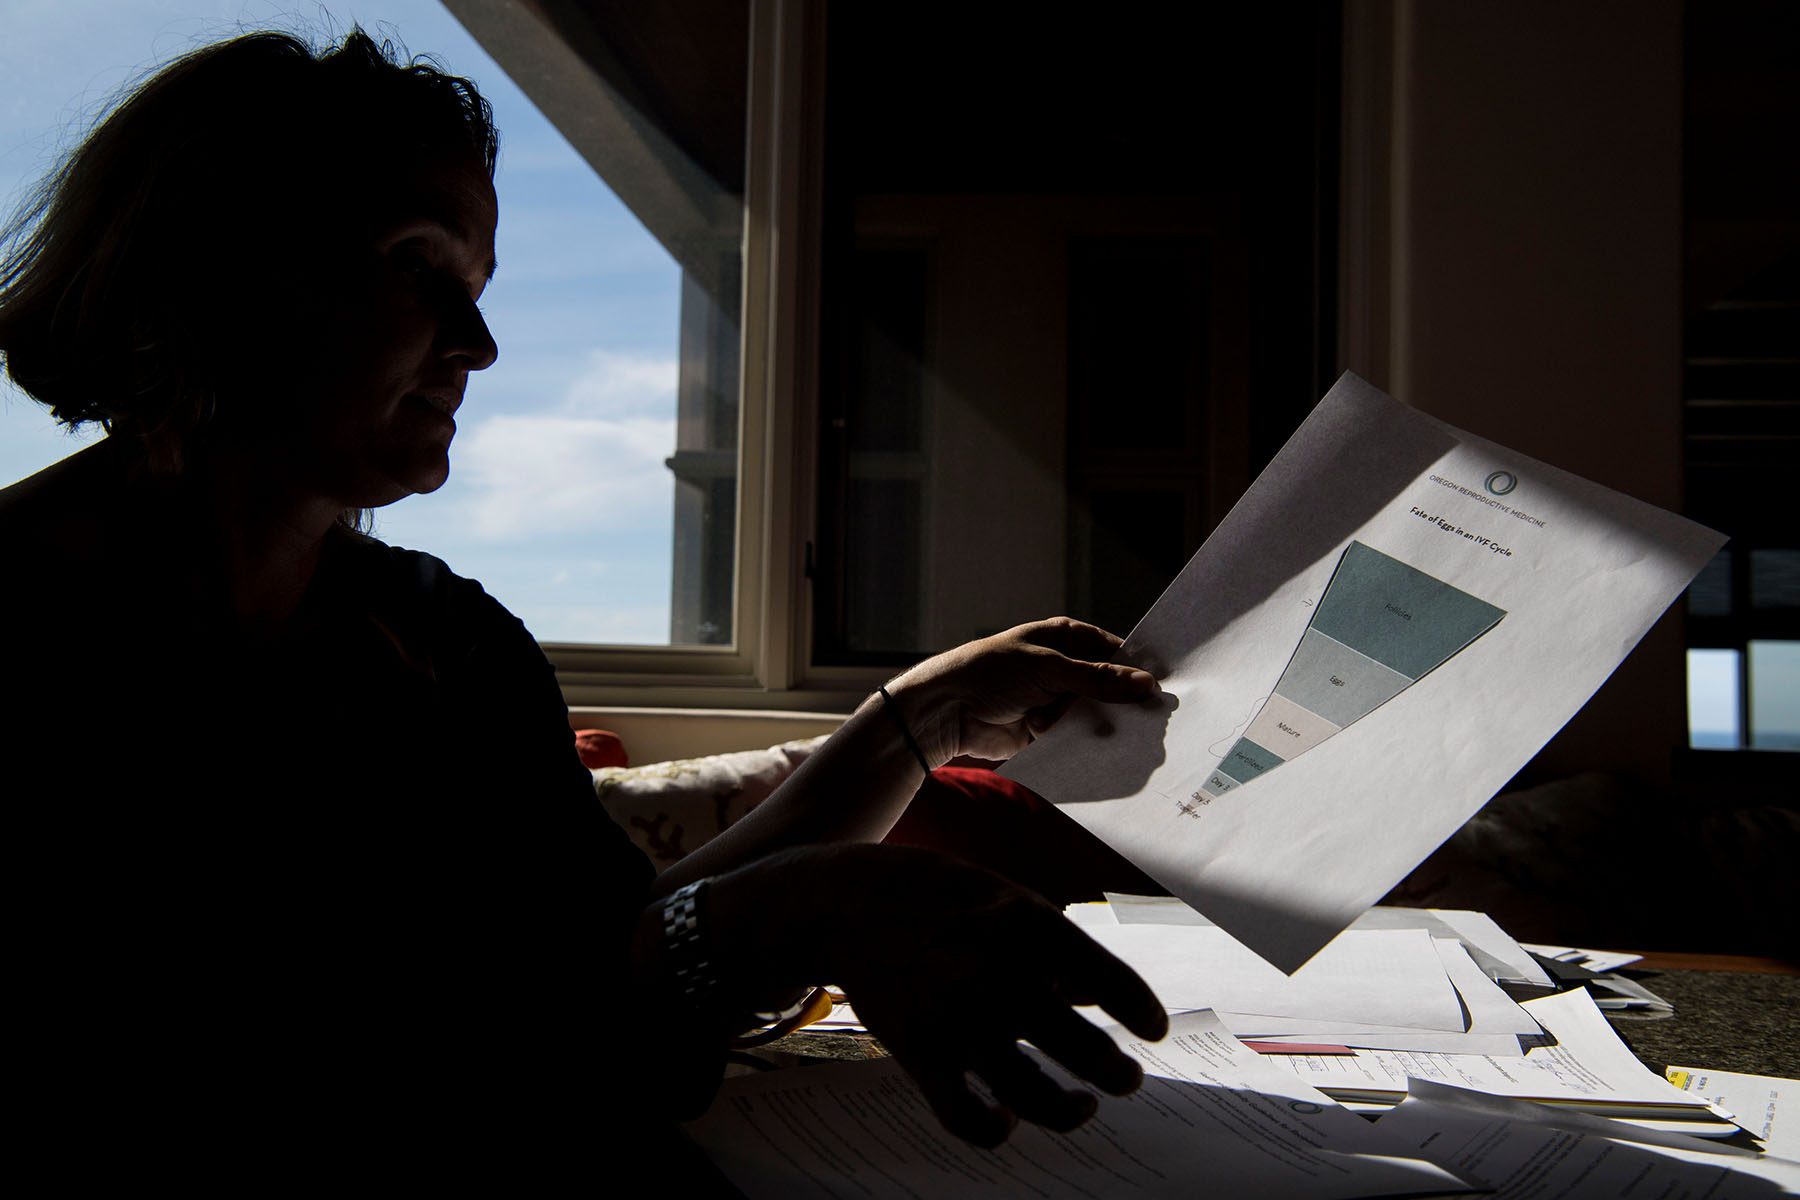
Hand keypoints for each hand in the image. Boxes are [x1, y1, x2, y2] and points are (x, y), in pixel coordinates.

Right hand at [811, 845, 1167, 1145]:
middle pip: (1084, 1049)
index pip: (1109, 980)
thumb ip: (1055, 946)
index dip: (1140, 1011)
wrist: (850, 905)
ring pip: (1035, 1097)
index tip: (1154, 1031)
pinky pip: (968, 1118)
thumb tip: (1099, 992)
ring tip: (1085, 1106)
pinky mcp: (922, 1055)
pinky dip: (995, 1129)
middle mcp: (999, 977)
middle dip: (1116, 1073)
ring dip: (1070, 1111)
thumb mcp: (1007, 899)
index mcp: (1029, 927)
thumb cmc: (942, 898)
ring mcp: (959, 1021)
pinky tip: (1009, 1118)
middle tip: (1126, 1079)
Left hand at [886, 617, 1158, 764]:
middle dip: (1121, 704)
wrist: (945, 712)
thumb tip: (1144, 683)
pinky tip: (1072, 742)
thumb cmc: (989, 673)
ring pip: (1096, 715)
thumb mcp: (1047, 668)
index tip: (1162, 690)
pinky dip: (1076, 742)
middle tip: (1147, 721)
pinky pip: (1076, 738)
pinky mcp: (1049, 731)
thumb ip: (1096, 677)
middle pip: (1110, 687)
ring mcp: (1058, 701)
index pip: (1115, 651)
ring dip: (1094, 725)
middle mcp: (1067, 668)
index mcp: (1067, 639)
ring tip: (1101, 731)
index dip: (1137, 669)